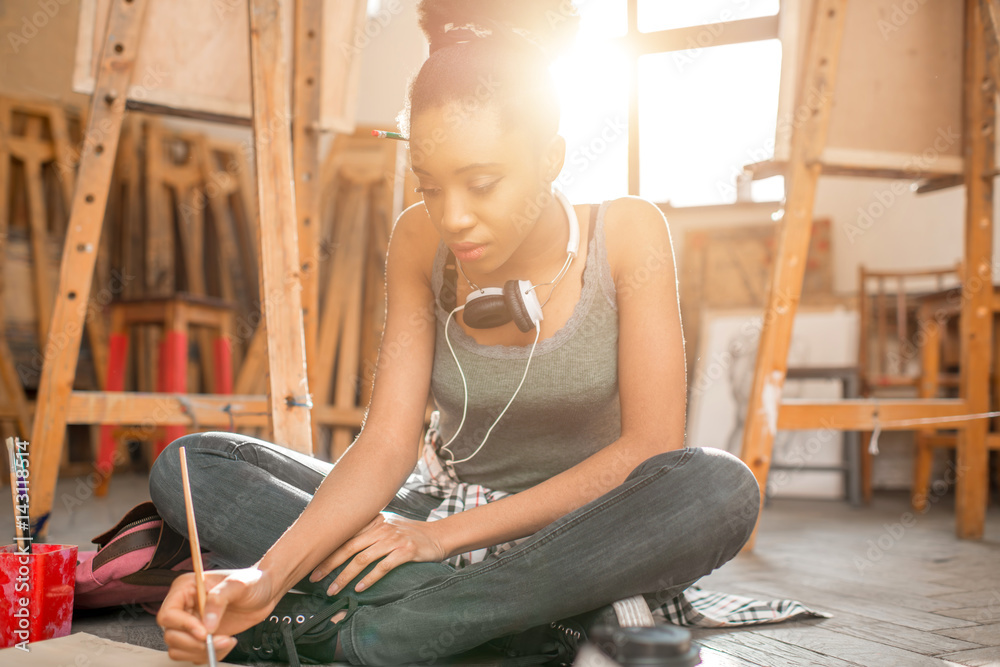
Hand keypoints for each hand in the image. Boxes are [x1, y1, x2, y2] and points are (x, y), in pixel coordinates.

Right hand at [157, 567, 278, 663]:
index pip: (168, 614)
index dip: (183, 626)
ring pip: (179, 649)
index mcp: (185, 588)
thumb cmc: (253, 582)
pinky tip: (226, 643)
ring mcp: (191, 624)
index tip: (205, 632)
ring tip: (227, 641)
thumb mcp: (238, 584)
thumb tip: (206, 624)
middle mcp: (184, 607)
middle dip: (196, 643)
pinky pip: (193, 655)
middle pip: (171, 635)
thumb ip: (219, 600)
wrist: (266, 592)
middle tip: (221, 639)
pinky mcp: (201, 637)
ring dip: (202, 651)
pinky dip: (209, 655)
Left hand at [309, 513, 446, 594]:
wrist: (438, 536)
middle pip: (349, 547)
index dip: (327, 551)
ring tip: (334, 590)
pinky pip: (382, 567)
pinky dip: (369, 579)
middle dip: (329, 564)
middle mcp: (382, 529)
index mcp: (374, 522)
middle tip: (314, 578)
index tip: (313, 564)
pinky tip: (359, 588)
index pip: (345, 536)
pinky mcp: (405, 552)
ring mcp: (393, 540)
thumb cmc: (411, 534)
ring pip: (362, 559)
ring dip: (345, 576)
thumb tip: (344, 541)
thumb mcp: (389, 525)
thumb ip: (369, 530)